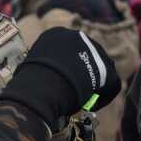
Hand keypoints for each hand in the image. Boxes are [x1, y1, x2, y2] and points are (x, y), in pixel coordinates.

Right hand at [0, 27, 120, 126]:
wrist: (45, 85)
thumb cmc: (30, 81)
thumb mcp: (32, 68)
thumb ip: (43, 68)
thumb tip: (36, 80)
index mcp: (56, 35)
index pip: (67, 51)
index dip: (67, 70)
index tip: (63, 84)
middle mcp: (77, 36)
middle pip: (85, 57)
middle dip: (83, 75)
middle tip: (77, 94)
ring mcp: (95, 49)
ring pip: (99, 69)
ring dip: (95, 85)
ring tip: (85, 102)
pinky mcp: (107, 66)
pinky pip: (110, 83)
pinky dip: (103, 96)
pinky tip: (92, 106)